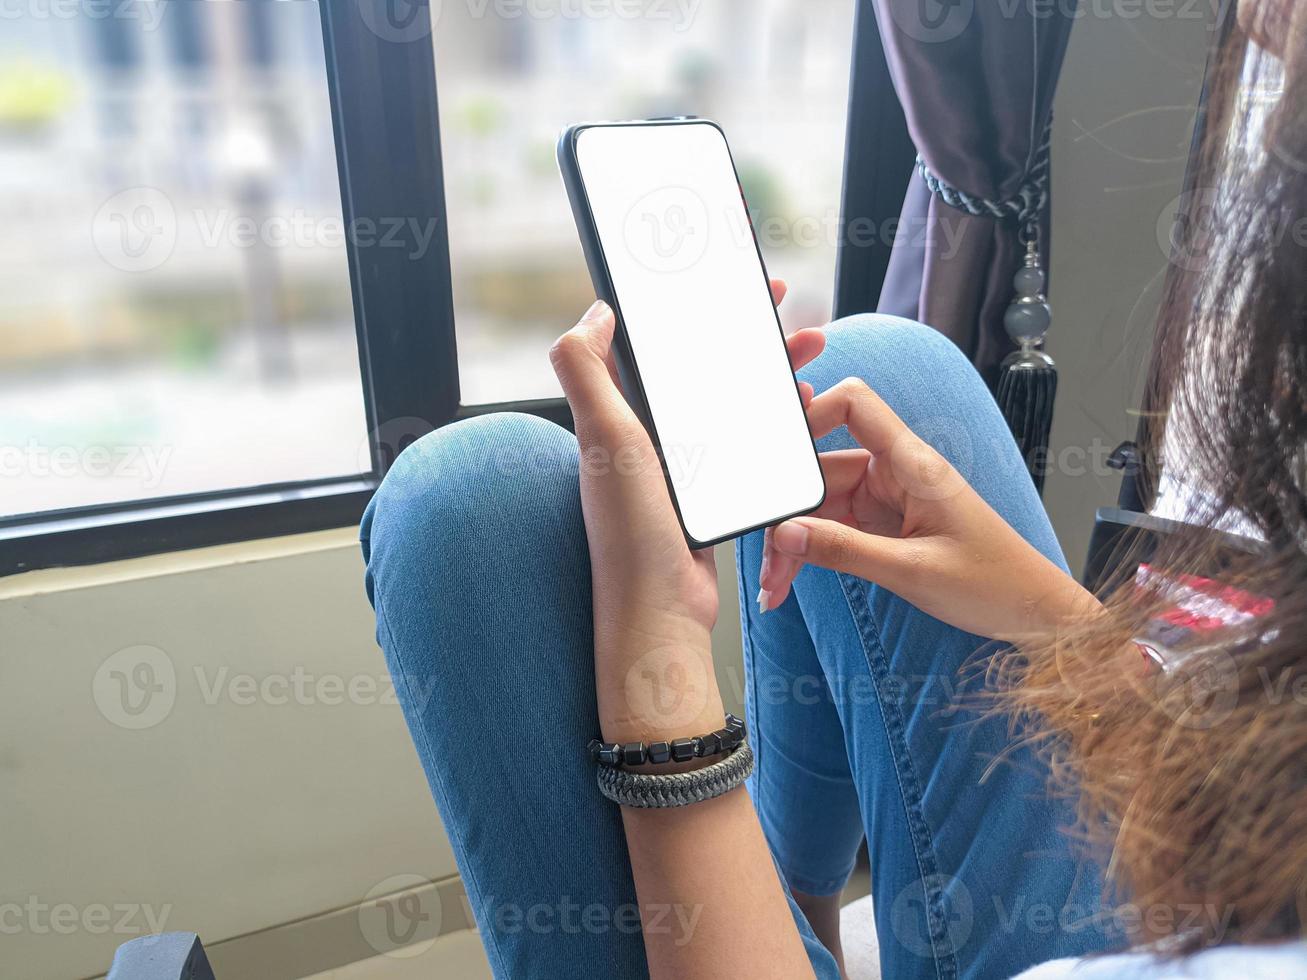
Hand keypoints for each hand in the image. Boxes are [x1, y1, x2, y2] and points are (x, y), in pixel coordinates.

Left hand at [550, 281, 825, 741]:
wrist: (662, 611)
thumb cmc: (631, 532)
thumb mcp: (605, 440)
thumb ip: (586, 370)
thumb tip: (594, 311)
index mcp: (620, 413)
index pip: (655, 341)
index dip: (689, 305)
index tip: (727, 279)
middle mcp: (647, 434)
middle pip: (702, 365)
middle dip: (745, 333)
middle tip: (788, 309)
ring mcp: (681, 463)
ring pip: (731, 399)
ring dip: (768, 372)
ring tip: (811, 352)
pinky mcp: (710, 490)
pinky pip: (747, 441)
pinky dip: (776, 419)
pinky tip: (805, 411)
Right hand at [758, 378, 1100, 642]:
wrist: (1032, 614)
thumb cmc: (993, 583)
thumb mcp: (912, 571)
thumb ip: (844, 550)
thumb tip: (784, 533)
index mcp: (913, 463)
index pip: (854, 405)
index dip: (811, 415)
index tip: (776, 454)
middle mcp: (895, 473)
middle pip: (821, 469)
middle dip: (787, 512)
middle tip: (768, 559)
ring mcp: (886, 500)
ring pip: (819, 506)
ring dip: (792, 542)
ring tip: (774, 586)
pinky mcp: (882, 527)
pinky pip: (831, 530)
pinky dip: (808, 554)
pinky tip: (788, 582)